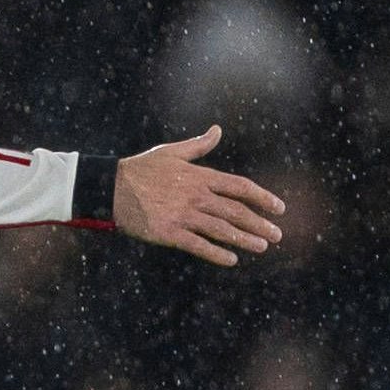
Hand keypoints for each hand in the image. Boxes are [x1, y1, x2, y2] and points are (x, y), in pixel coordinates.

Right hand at [109, 126, 284, 264]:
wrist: (111, 188)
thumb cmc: (140, 169)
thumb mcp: (171, 152)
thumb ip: (198, 145)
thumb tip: (217, 130)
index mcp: (199, 176)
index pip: (239, 187)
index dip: (262, 198)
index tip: (278, 208)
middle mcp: (196, 196)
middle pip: (236, 211)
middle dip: (259, 224)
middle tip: (277, 235)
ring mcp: (183, 215)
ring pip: (222, 230)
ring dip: (245, 239)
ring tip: (262, 246)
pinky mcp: (169, 233)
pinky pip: (199, 245)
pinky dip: (217, 253)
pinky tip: (232, 259)